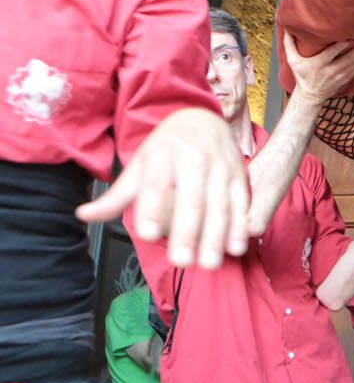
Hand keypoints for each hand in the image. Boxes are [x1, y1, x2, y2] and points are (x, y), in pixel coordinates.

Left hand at [77, 108, 249, 268]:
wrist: (202, 119)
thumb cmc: (166, 149)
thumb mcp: (139, 165)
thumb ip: (117, 195)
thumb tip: (84, 216)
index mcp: (163, 155)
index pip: (156, 182)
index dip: (152, 207)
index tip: (147, 234)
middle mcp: (195, 158)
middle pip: (193, 198)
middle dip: (189, 231)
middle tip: (182, 261)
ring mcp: (221, 167)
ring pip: (220, 204)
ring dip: (217, 235)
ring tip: (209, 263)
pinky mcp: (240, 176)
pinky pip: (241, 203)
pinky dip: (240, 226)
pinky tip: (237, 248)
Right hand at [284, 36, 353, 103]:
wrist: (310, 96)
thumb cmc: (302, 76)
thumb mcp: (292, 60)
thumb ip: (289, 44)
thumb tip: (287, 28)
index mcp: (318, 65)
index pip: (332, 53)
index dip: (342, 45)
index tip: (350, 36)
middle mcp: (331, 71)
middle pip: (350, 58)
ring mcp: (341, 76)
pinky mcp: (346, 78)